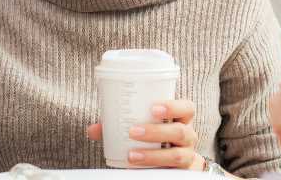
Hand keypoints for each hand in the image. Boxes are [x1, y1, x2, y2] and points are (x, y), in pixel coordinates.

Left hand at [86, 99, 204, 169]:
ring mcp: (188, 156)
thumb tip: (93, 129)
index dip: (174, 106)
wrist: (168, 164)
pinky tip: (139, 171)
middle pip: (180, 132)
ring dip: (153, 155)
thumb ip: (119, 128)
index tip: (153, 108)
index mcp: (181, 120)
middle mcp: (188, 137)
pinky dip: (157, 171)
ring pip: (177, 155)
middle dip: (156, 132)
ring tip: (131, 155)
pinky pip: (175, 174)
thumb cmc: (155, 140)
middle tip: (133, 131)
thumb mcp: (142, 129)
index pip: (187, 108)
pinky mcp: (184, 173)